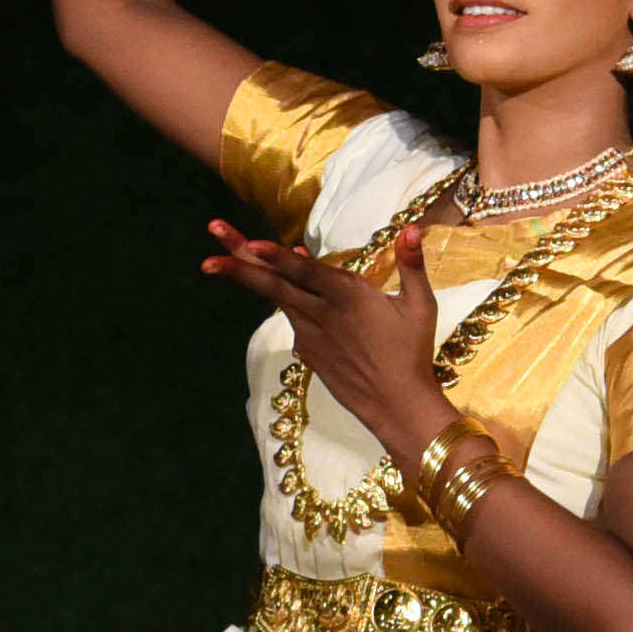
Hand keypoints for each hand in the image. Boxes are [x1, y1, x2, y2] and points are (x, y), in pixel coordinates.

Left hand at [203, 216, 443, 443]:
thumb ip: (412, 264)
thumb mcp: (420, 305)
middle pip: (273, 283)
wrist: (397, 406)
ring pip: (277, 298)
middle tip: (211, 234)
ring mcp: (310, 335)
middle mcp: (321, 314)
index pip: (305, 272)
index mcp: (348, 297)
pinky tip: (282, 281)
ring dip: (249, 275)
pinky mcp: (307, 352)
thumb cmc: (413, 353)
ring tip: (218, 261)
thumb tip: (413, 226)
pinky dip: (285, 298)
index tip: (251, 245)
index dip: (277, 257)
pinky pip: (292, 318)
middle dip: (238, 259)